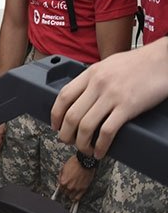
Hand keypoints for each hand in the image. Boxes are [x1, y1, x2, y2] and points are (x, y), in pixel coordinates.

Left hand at [51, 39, 167, 158]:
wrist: (162, 60)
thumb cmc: (139, 62)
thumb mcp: (108, 65)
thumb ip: (94, 78)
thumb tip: (83, 94)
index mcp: (91, 73)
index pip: (64, 96)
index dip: (55, 114)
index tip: (55, 125)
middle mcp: (97, 84)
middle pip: (71, 114)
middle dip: (65, 133)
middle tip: (66, 141)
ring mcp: (112, 96)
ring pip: (86, 125)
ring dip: (81, 142)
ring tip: (83, 150)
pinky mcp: (128, 107)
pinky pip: (107, 131)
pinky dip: (100, 145)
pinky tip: (100, 152)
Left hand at [57, 155, 94, 201]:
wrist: (85, 162)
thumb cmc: (75, 163)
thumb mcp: (63, 168)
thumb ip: (61, 176)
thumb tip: (60, 180)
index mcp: (63, 181)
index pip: (60, 189)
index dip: (61, 187)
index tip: (63, 187)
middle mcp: (69, 186)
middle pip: (65, 193)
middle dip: (66, 190)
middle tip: (67, 188)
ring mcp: (77, 189)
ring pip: (71, 197)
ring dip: (70, 194)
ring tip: (71, 192)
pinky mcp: (83, 189)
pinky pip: (78, 198)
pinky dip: (76, 198)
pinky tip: (75, 197)